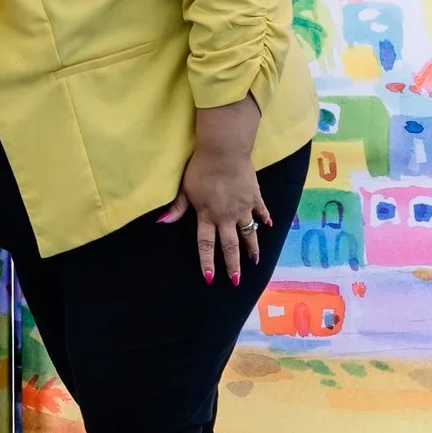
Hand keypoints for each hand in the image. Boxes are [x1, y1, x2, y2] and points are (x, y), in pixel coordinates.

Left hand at [158, 99, 269, 284]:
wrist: (224, 151)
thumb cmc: (200, 168)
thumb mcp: (185, 189)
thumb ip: (177, 208)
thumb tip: (163, 222)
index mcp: (207, 216)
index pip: (206, 245)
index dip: (207, 262)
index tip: (209, 278)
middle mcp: (226, 217)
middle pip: (230, 246)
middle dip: (233, 265)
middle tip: (236, 281)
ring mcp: (243, 208)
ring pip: (249, 233)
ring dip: (252, 248)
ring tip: (255, 260)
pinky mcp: (254, 196)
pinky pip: (261, 211)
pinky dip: (265, 219)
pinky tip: (268, 226)